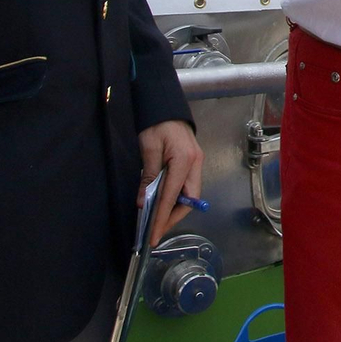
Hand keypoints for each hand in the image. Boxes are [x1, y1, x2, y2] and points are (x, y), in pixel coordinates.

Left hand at [137, 119, 205, 245]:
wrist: (165, 105)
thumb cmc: (156, 124)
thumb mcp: (148, 149)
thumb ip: (148, 177)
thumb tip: (143, 202)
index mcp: (185, 161)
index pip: (172, 197)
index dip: (162, 218)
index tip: (154, 235)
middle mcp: (196, 164)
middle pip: (189, 201)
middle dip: (173, 218)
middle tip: (156, 230)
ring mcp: (197, 163)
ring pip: (190, 196)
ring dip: (175, 209)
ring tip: (158, 220)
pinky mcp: (193, 162)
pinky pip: (187, 186)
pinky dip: (176, 198)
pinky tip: (164, 203)